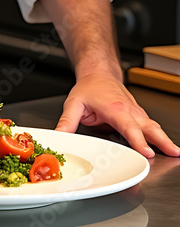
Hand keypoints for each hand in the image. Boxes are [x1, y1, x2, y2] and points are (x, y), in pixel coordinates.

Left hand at [55, 73, 179, 158]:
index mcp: (115, 108)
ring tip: (176, 153)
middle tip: (174, 154)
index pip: (129, 127)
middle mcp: (130, 111)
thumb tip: (58, 136)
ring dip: (165, 140)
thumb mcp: (74, 103)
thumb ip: (67, 122)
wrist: (99, 72)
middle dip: (162, 141)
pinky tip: (166, 148)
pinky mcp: (138, 116)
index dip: (138, 141)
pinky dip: (160, 137)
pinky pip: (151, 127)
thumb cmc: (89, 87)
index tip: (147, 152)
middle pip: (149, 128)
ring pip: (154, 128)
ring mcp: (136, 113)